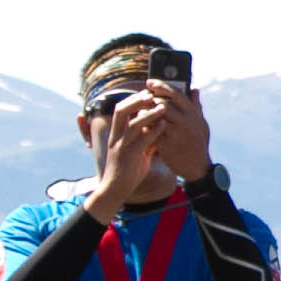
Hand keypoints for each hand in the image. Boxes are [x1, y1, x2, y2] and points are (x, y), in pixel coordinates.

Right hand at [82, 100, 166, 219]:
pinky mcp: (129, 157)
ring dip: (148, 114)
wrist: (116, 189)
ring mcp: (121, 146)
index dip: (133, 99)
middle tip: (151, 93)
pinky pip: (141, 141)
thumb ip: (143, 137)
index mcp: (116, 133)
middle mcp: (116, 137)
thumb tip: (156, 124)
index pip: (121, 109)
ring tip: (162, 107)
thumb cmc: (127, 169)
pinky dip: (153, 132)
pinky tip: (164, 125)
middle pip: (121, 111)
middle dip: (136, 100)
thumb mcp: (135, 149)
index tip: (148, 91)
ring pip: (132, 125)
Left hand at [142, 81, 212, 185]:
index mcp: (194, 114)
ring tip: (139, 112)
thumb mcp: (202, 123)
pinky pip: (151, 131)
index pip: (176, 93)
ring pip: (154, 117)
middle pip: (163, 104)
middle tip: (140, 99)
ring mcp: (176, 134)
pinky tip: (141, 126)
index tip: (149, 82)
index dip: (161, 86)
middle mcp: (186, 122)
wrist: (198, 168)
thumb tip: (194, 88)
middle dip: (149, 100)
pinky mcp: (167, 145)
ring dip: (144, 113)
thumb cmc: (199, 144)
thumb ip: (196, 106)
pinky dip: (144, 127)